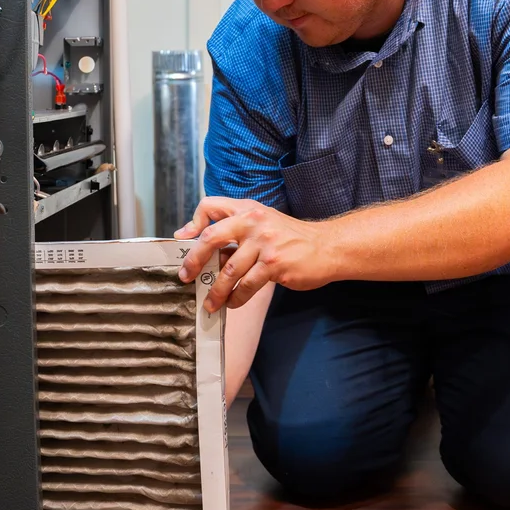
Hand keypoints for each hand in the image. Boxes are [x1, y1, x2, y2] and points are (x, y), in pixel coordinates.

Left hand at [174, 197, 336, 310]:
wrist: (326, 247)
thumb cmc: (291, 238)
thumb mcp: (264, 221)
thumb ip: (237, 229)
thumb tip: (207, 249)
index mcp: (248, 209)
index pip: (211, 205)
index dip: (193, 221)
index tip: (183, 239)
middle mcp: (254, 222)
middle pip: (212, 238)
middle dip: (194, 260)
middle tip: (185, 277)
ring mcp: (265, 243)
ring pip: (229, 270)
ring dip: (216, 290)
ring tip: (210, 303)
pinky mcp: (274, 265)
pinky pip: (247, 285)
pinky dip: (236, 298)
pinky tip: (233, 303)